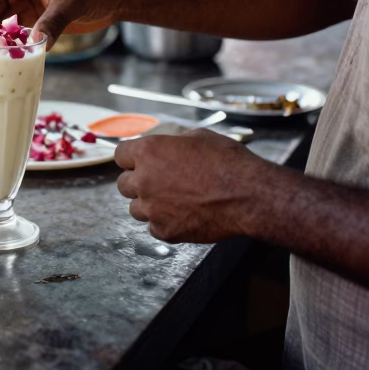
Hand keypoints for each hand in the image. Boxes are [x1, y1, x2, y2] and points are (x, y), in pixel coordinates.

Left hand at [113, 131, 266, 242]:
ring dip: (148, 204)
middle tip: (156, 183)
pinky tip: (182, 215)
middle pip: (123, 184)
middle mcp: (144, 180)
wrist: (248, 195)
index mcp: (148, 152)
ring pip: (135, 209)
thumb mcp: (199, 137)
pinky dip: (164, 223)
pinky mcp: (165, 231)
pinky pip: (153, 227)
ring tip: (171, 201)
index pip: (120, 155)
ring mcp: (152, 208)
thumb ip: (175, 143)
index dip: (131, 158)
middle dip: (137, 182)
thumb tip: (171, 146)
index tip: (138, 162)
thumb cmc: (228, 162)